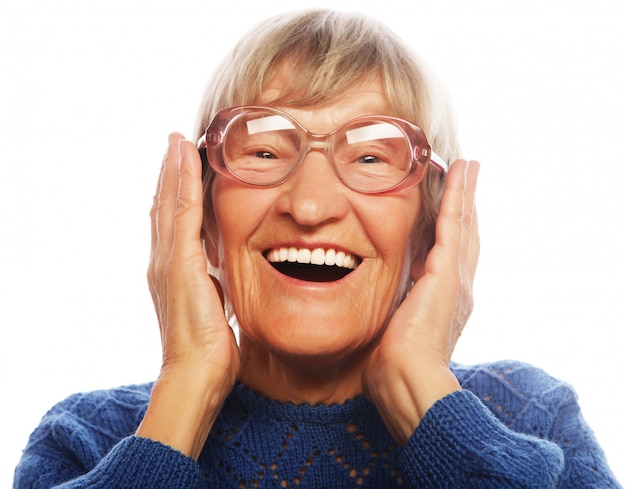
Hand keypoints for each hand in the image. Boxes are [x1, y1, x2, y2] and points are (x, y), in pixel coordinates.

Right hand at [137, 133, 239, 458]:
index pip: (170, 222)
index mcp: (171, 271)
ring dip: (173, 169)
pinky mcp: (180, 262)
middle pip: (163, 205)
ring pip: (169, 202)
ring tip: (178, 141)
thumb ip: (212, 282)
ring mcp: (168, 260)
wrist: (196, 374)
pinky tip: (187, 158)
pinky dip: (182, 182)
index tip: (181, 167)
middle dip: (169, 172)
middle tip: (174, 142)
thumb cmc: (207, 348)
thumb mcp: (212, 305)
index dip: (173, 192)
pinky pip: (182, 212)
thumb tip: (221, 271)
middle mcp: (163, 261)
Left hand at [363, 159, 479, 444]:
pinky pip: (455, 223)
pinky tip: (462, 172)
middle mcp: (459, 287)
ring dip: (466, 193)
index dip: (455, 228)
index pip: (451, 254)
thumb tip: (383, 310)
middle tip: (469, 175)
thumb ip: (394, 313)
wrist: (406, 380)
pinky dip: (460, 196)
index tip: (453, 206)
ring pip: (464, 224)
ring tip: (469, 167)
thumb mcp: (393, 331)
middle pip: (465, 234)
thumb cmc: (394, 366)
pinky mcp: (447, 271)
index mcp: (446, 300)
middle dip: (466, 204)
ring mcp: (456, 278)